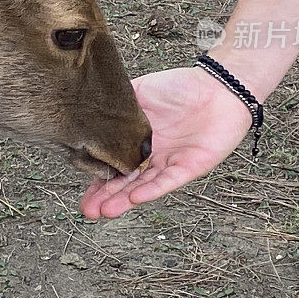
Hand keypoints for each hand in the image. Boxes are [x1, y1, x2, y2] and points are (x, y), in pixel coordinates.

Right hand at [80, 67, 251, 218]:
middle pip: (125, 181)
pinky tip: (135, 198)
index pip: (113, 164)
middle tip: (88, 211)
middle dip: (106, 197)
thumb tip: (89, 109)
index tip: (81, 191)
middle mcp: (151, 156)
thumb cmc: (180, 86)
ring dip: (124, 199)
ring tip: (105, 211)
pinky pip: (168, 180)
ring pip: (143, 185)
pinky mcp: (189, 166)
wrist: (217, 87)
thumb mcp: (140, 91)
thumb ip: (117, 104)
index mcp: (137, 141)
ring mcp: (169, 163)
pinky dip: (152, 189)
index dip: (97, 179)